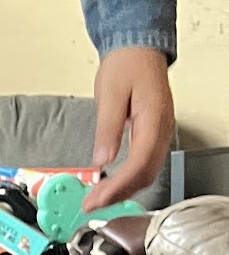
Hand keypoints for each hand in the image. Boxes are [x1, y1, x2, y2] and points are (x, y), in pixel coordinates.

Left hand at [87, 47, 173, 209]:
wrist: (138, 49)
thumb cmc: (127, 65)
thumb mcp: (111, 94)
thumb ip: (108, 128)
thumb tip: (102, 159)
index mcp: (153, 121)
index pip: (138, 164)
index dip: (117, 187)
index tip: (96, 200)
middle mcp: (161, 130)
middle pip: (145, 175)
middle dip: (118, 194)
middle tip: (92, 205)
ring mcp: (159, 133)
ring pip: (146, 173)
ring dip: (123, 190)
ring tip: (98, 200)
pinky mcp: (152, 134)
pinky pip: (144, 164)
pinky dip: (128, 179)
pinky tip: (112, 185)